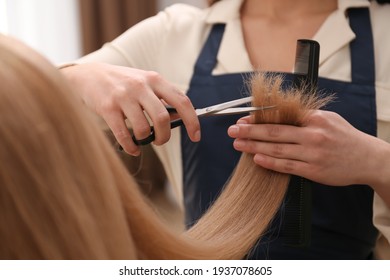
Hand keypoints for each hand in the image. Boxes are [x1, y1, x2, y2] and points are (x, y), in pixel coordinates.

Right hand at [61, 62, 199, 154]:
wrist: (88, 75)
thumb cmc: (122, 83)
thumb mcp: (145, 83)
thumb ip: (162, 98)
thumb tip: (180, 120)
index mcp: (155, 79)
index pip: (182, 101)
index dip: (192, 121)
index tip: (196, 136)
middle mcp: (140, 86)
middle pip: (162, 118)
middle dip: (164, 136)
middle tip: (160, 141)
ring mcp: (123, 96)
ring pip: (143, 129)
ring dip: (145, 141)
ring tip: (142, 140)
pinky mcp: (107, 108)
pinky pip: (124, 135)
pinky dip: (131, 147)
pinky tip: (133, 149)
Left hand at [228, 110, 388, 188]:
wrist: (367, 159)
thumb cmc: (344, 136)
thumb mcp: (328, 118)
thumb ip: (303, 116)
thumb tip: (277, 114)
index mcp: (314, 119)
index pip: (281, 117)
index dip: (259, 119)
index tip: (243, 120)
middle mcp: (313, 135)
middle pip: (274, 133)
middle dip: (250, 132)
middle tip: (232, 131)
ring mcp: (313, 154)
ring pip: (277, 150)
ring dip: (254, 147)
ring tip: (238, 145)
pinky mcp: (313, 171)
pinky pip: (287, 166)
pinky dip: (270, 162)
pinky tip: (256, 159)